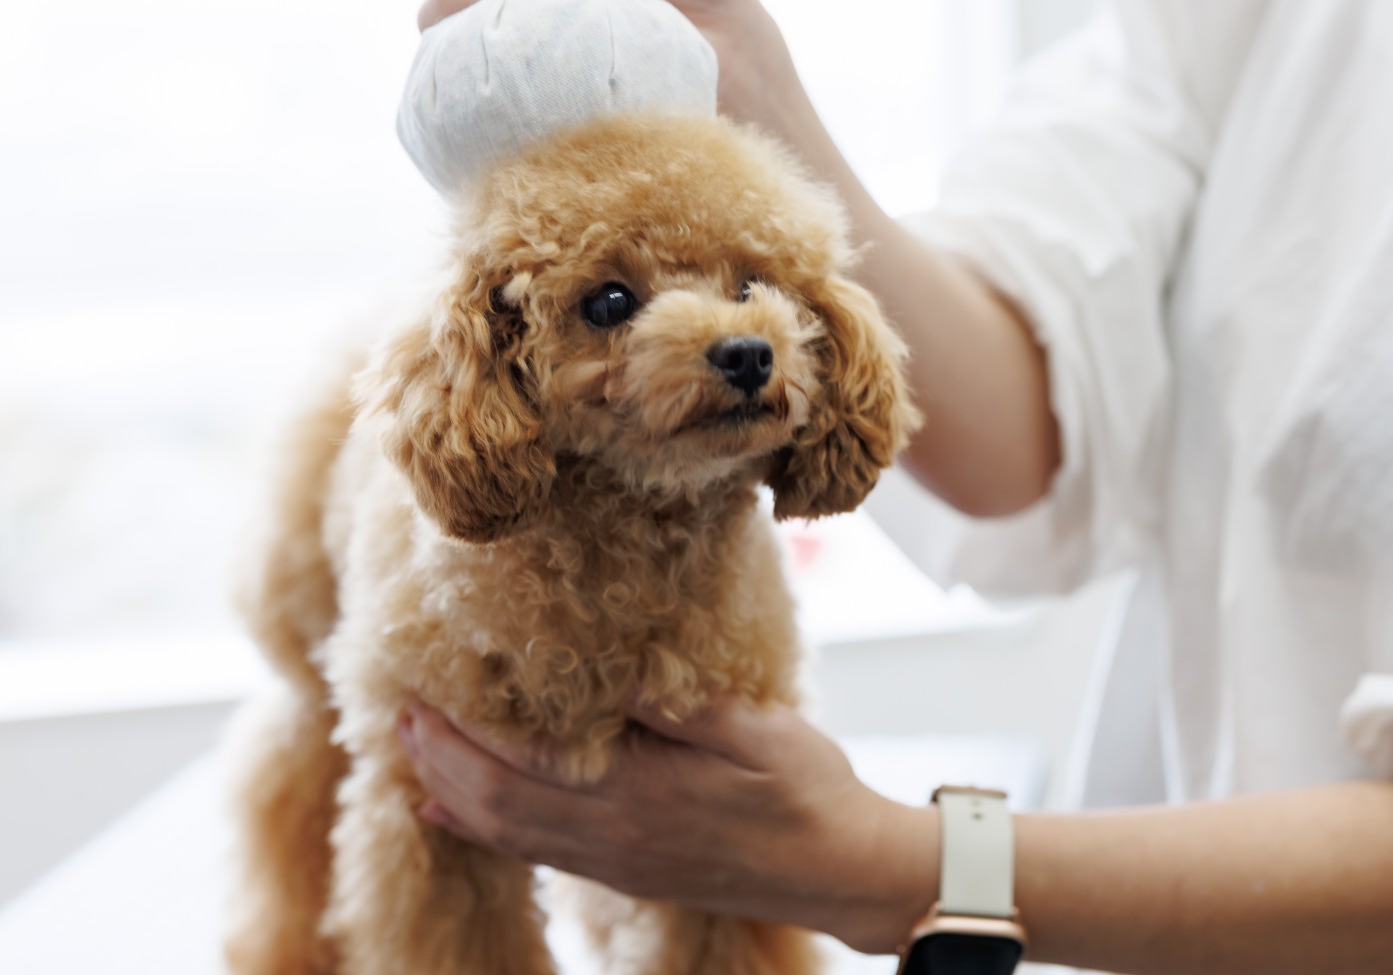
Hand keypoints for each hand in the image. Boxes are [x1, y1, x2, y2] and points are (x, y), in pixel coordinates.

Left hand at [398, 693, 936, 953]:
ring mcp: (618, 861)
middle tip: (400, 717)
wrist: (840, 871)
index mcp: (643, 794)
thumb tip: (618, 671)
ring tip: (415, 757)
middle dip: (441, 762)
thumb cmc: (810, 790)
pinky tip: (461, 813)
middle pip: (499, 806)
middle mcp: (616, 836)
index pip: (528, 764)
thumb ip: (683, 706)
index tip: (426, 693)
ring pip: (510, 835)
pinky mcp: (627, 874)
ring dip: (454, 795)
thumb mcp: (760, 729)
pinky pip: (537, 853)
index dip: (467, 733)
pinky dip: (487, 831)